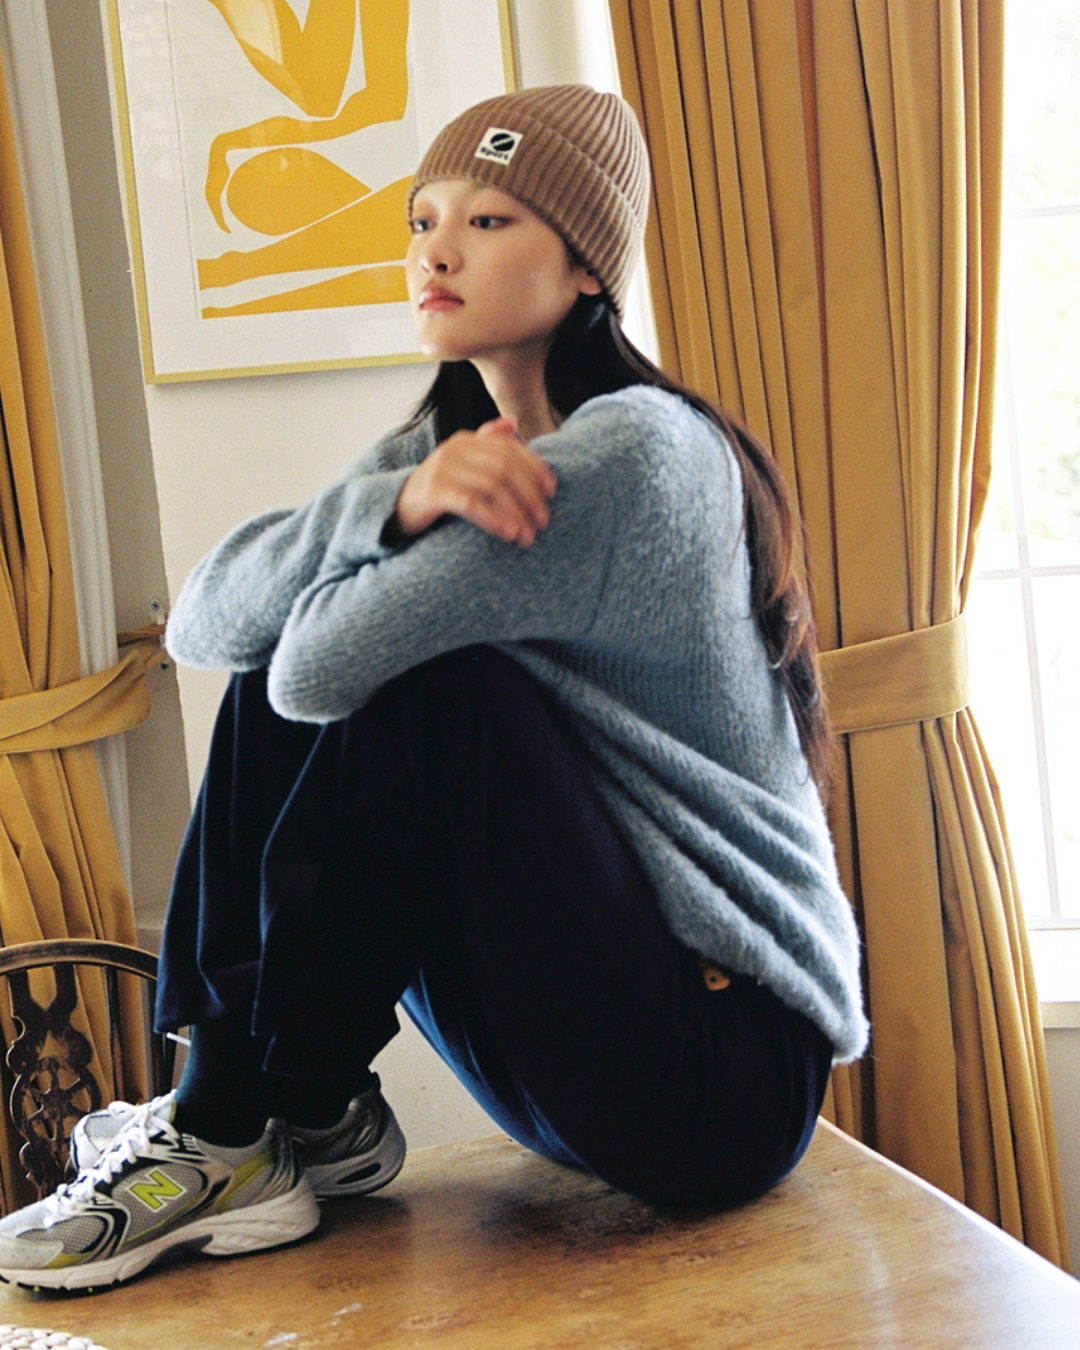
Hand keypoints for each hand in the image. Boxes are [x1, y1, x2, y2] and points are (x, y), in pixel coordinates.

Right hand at [393, 418, 557, 546]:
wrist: (397, 507)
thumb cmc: (438, 489)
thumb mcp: (463, 463)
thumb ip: (487, 443)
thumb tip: (512, 422)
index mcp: (467, 440)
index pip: (510, 449)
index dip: (534, 468)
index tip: (552, 491)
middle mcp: (454, 449)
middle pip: (504, 468)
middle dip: (529, 495)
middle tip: (543, 520)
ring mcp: (441, 469)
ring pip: (491, 486)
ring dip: (515, 512)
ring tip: (528, 534)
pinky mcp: (432, 492)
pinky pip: (471, 503)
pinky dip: (493, 518)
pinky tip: (508, 533)